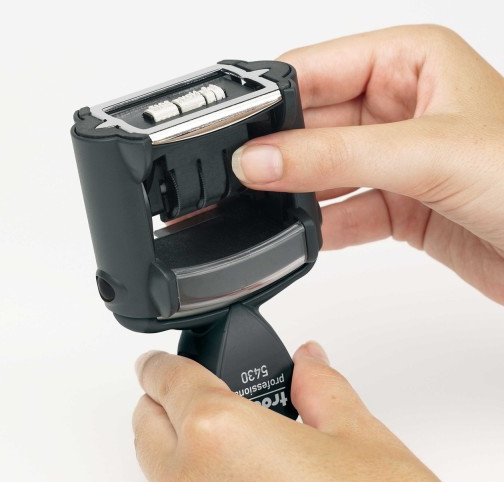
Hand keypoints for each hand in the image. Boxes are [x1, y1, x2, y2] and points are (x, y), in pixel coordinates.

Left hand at [133, 343, 450, 481]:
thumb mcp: (359, 437)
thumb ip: (322, 387)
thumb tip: (310, 362)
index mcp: (220, 434)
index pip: (167, 380)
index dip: (159, 363)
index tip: (155, 362)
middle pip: (146, 426)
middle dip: (162, 404)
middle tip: (192, 395)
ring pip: (154, 473)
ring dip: (174, 450)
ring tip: (222, 444)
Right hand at [231, 25, 503, 303]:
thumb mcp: (428, 153)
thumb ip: (335, 157)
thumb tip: (262, 159)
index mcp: (409, 62)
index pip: (316, 69)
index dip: (271, 100)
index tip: (234, 133)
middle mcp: (399, 108)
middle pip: (314, 125)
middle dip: (280, 153)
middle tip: (243, 176)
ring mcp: (396, 160)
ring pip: (326, 173)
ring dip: (298, 194)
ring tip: (266, 208)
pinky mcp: (399, 206)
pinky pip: (345, 213)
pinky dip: (322, 228)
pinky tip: (302, 236)